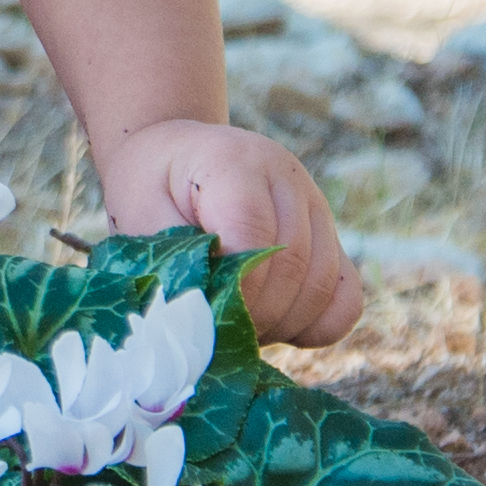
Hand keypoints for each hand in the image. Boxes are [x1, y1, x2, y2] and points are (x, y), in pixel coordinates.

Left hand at [105, 117, 361, 347]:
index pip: (253, 233)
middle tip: (218, 327)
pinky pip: (345, 299)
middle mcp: (286, 177)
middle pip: (293, 265)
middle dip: (255, 313)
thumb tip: (200, 322)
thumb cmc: (152, 189)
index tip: (206, 310)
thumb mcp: (140, 216)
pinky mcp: (330, 237)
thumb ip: (170, 262)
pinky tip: (275, 325)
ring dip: (281, 323)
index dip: (235, 286)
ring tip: (240, 325)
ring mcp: (314, 205)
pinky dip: (315, 325)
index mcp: (233, 162)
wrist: (176, 158)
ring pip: (323, 286)